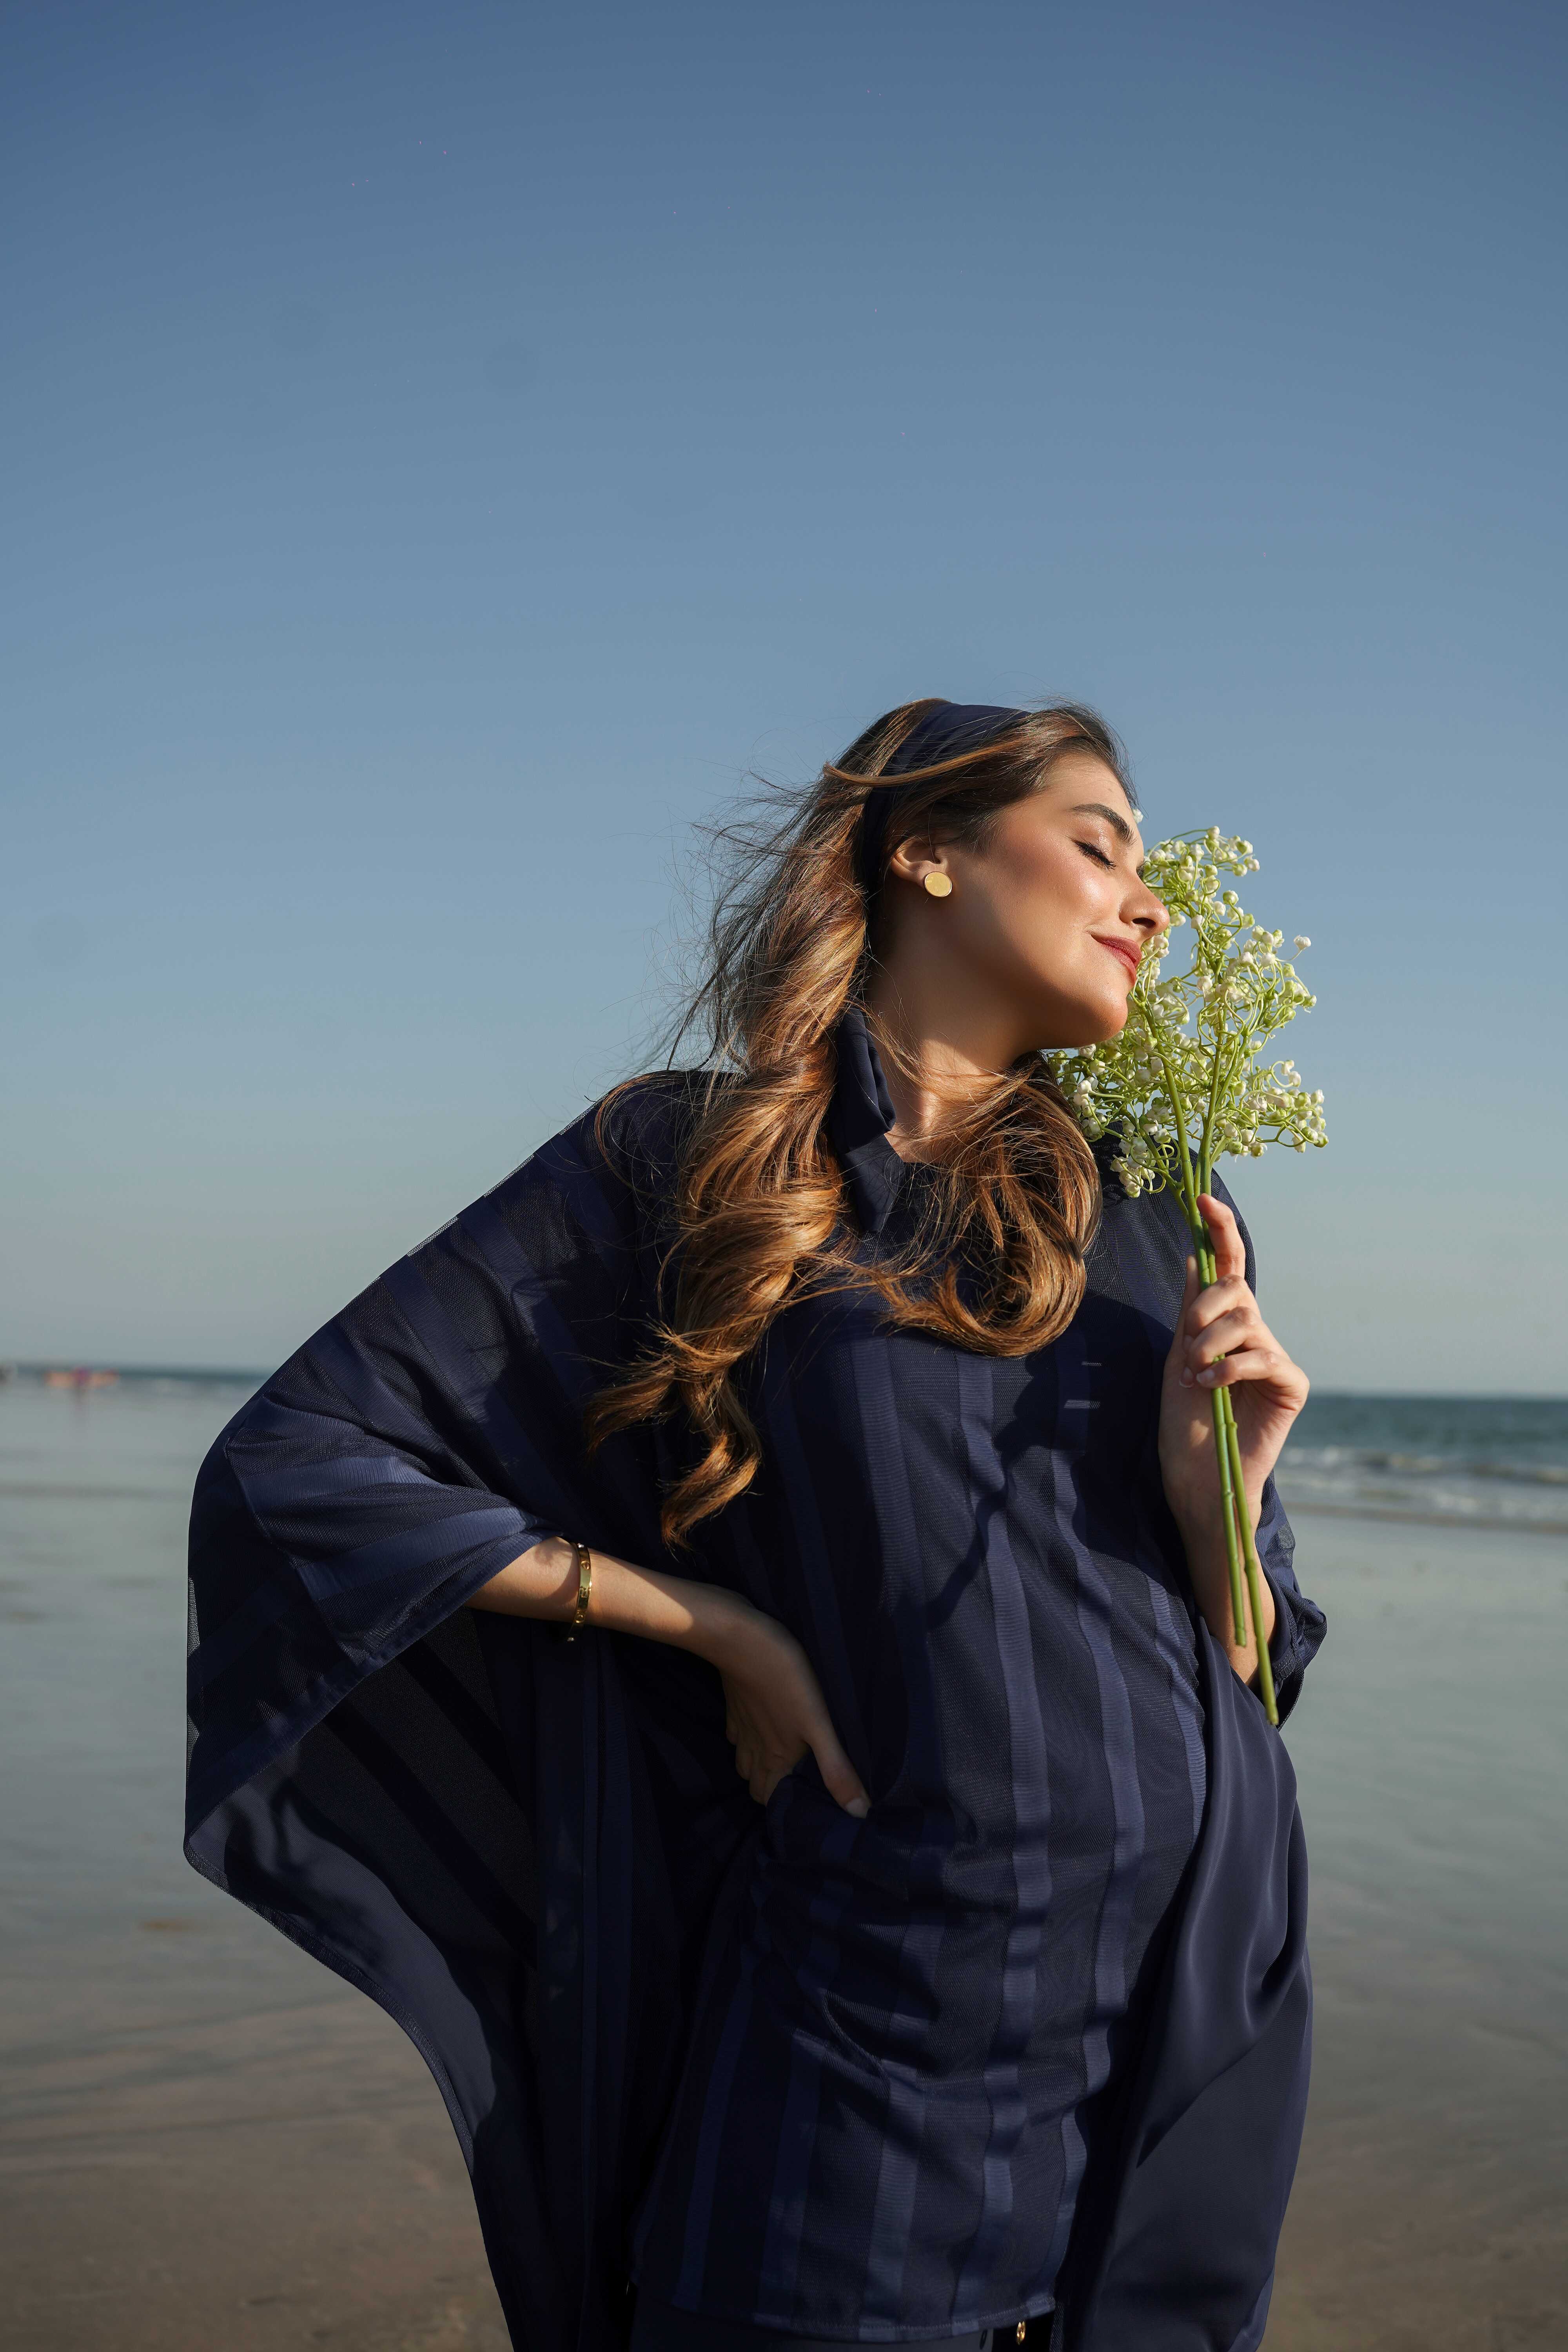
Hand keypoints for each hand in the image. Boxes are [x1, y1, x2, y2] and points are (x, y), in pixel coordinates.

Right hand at [709, 1602, 868, 1815]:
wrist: (740, 1639)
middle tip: (796, 1785)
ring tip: (779, 1762)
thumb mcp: (818, 1724)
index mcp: (778, 1757)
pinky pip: (737, 1734)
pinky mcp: (734, 1705)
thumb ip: (837, 1768)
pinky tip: (760, 1728)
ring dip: (758, 1767)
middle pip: (757, 1785)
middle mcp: (756, 1749)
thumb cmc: (784, 1679)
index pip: (772, 1799)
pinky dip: (746, 1740)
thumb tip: (860, 1813)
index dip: (785, 1807)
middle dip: (772, 1790)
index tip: (803, 1806)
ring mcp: (742, 1727)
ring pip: (744, 1762)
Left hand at [1158, 1191, 1308, 1538]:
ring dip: (1211, 1345)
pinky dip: (1232, 1367)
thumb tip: (1194, 1258)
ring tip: (1196, 1375)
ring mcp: (1276, 1360)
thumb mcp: (1179, 1356)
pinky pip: (1266, 1357)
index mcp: (1226, 1325)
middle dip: (1205, 1311)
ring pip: (1248, 1321)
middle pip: (1237, 1290)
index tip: (1204, 1198)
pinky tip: (1213, 1385)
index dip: (1222, 1230)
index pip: (1231, 1267)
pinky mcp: (1291, 1387)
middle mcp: (1255, 1336)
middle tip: (1187, 1347)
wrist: (1197, 1478)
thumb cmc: (1185, 1423)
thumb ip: (1192, 1311)